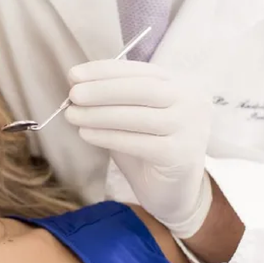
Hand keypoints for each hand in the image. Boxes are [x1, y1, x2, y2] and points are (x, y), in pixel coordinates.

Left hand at [65, 59, 212, 237]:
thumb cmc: (146, 145)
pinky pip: (138, 142)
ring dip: (99, 114)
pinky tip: (85, 134)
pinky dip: (107, 137)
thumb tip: (75, 79)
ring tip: (72, 115)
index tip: (74, 74)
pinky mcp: (180, 155)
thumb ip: (109, 97)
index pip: (139, 70)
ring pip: (138, 116)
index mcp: (179, 84)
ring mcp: (191, 128)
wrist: (172, 191)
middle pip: (142, 89)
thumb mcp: (127, 115)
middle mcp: (191, 102)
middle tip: (73, 95)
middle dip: (102, 90)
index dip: (104, 71)